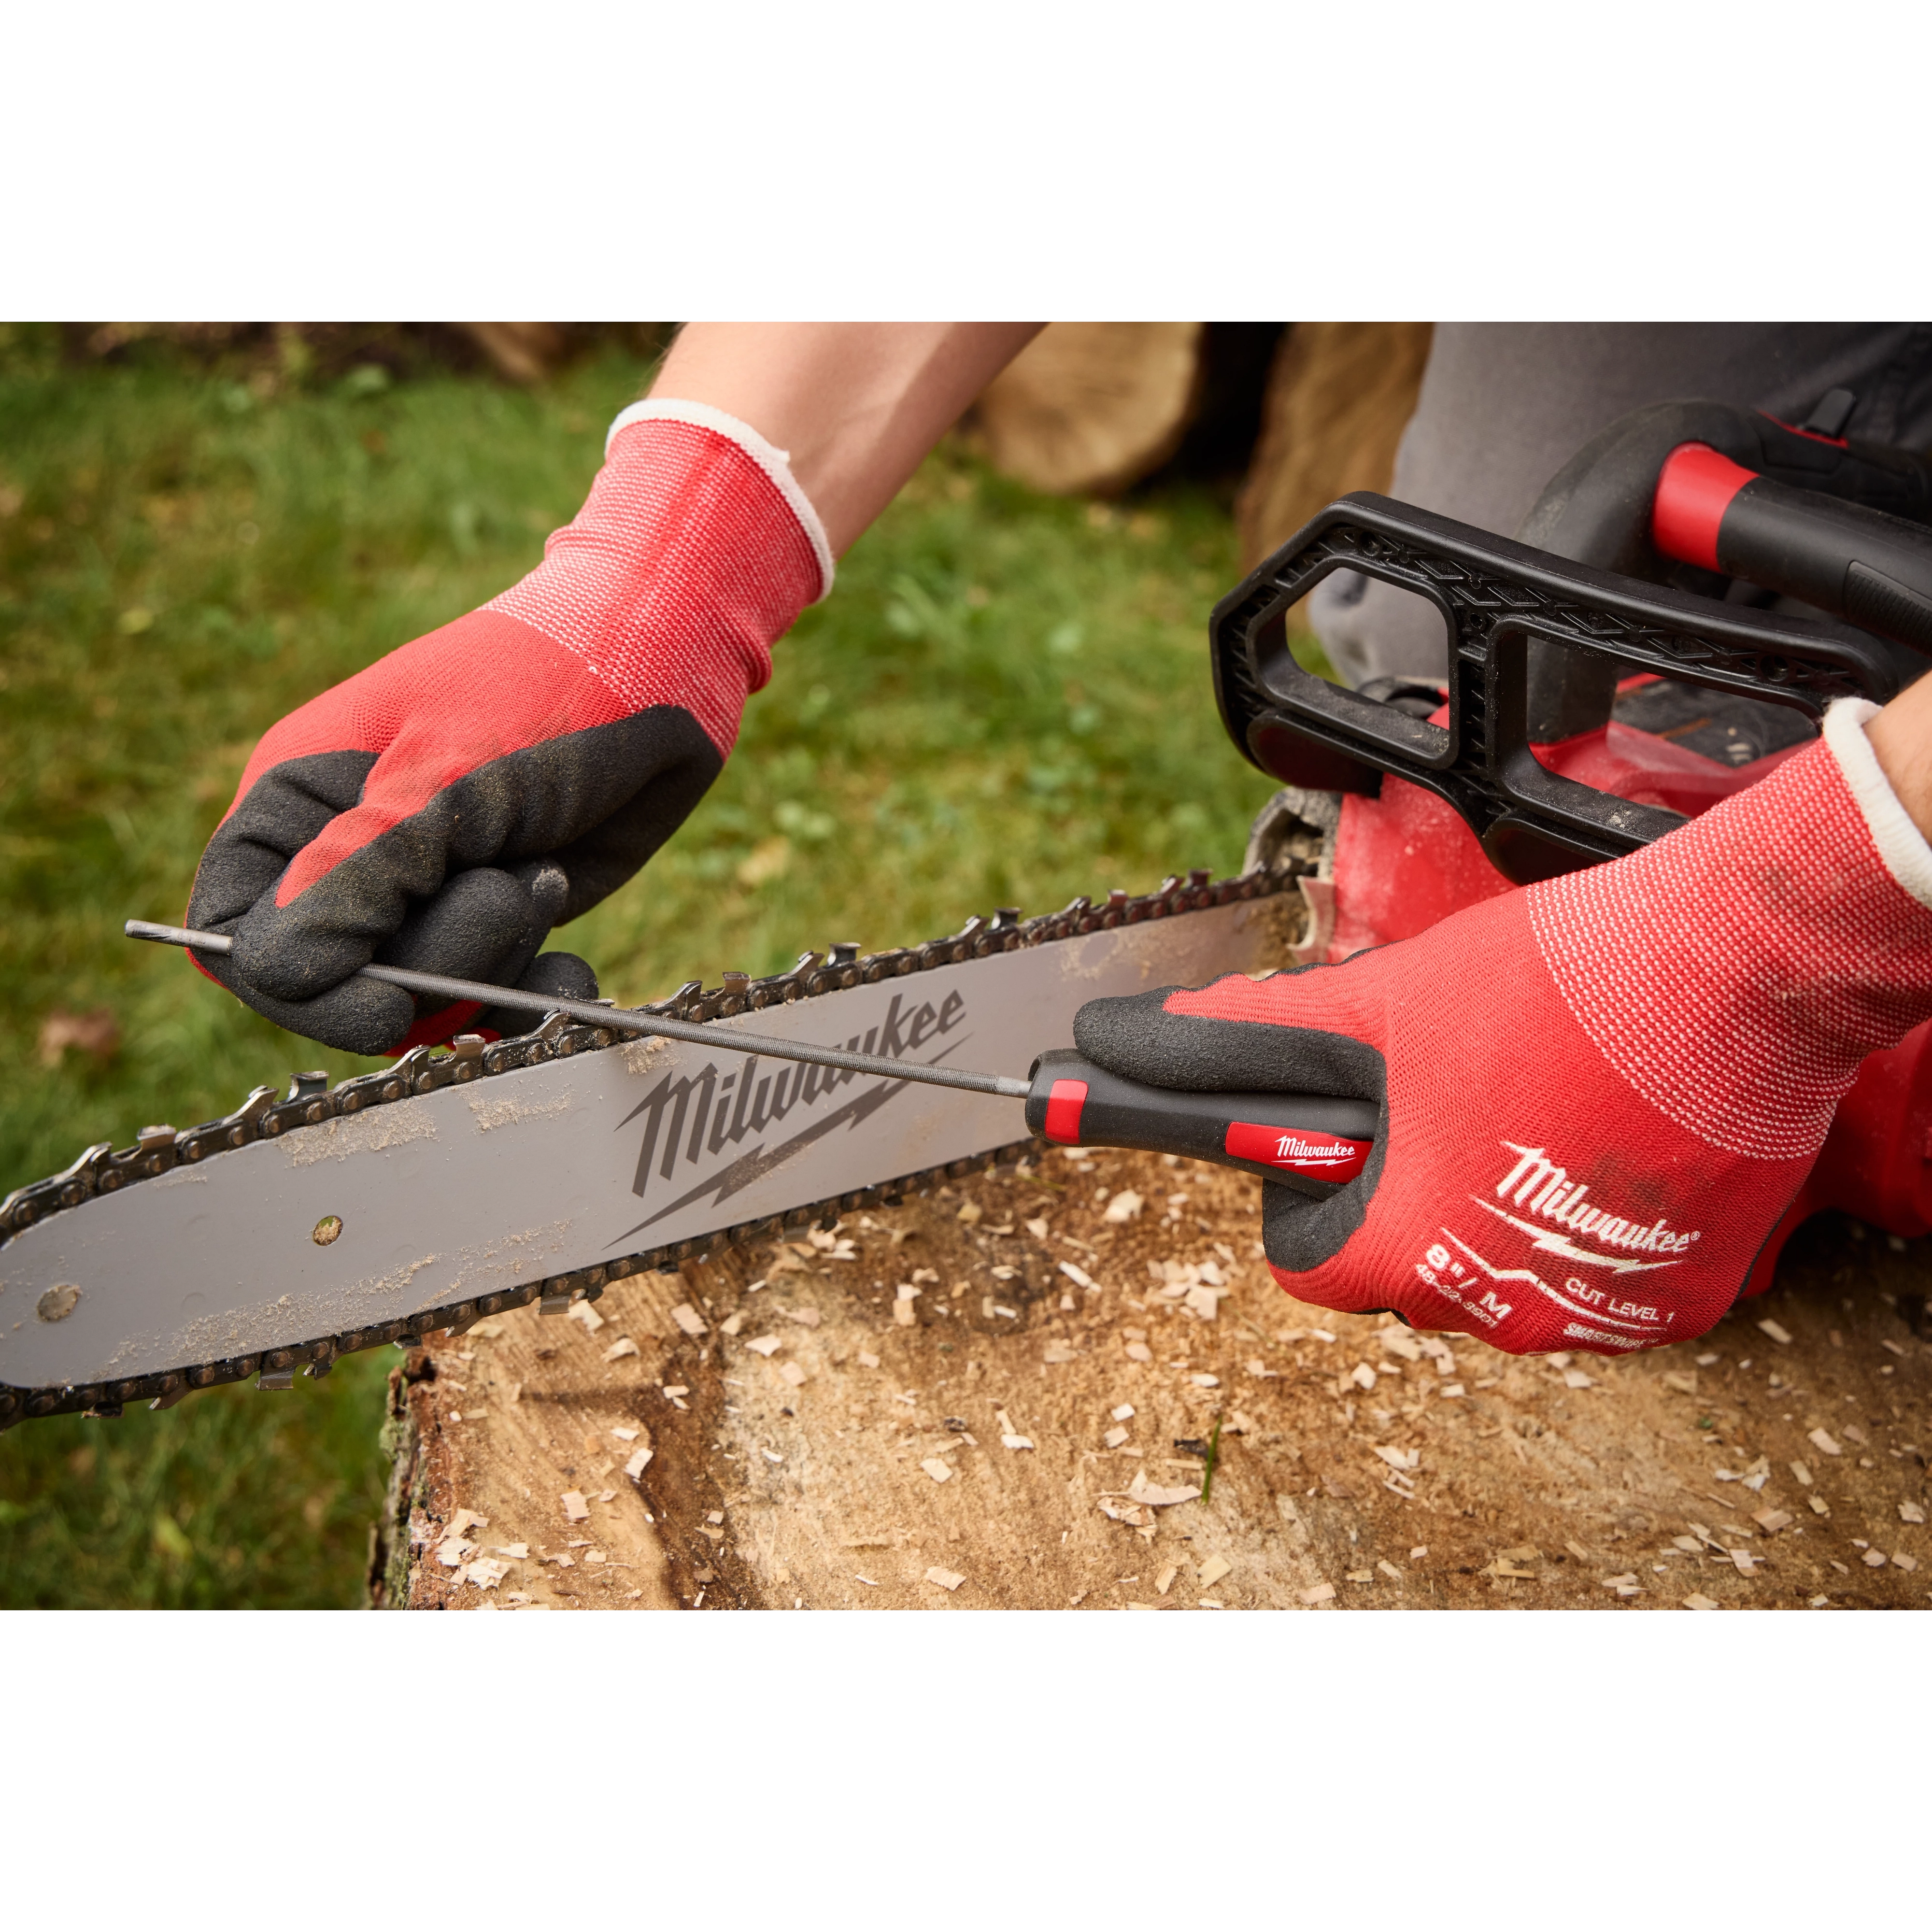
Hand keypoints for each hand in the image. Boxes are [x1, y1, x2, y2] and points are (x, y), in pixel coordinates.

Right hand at [187, 403, 831, 1053]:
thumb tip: (285, 967)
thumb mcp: (451, 773)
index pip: (242, 934)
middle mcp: (349, 855)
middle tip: (509, 895)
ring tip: (547, 877)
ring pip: (420, 995)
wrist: (662, 655)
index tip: (382, 1004)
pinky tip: (573, 968)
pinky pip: (488, 995)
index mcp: (299, 802)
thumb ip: (368, 868)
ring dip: (490, 968)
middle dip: (425, 966)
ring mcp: (426, 890)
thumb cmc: (546, 683)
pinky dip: (531, 993)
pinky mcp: (494, 912)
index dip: (297, 986)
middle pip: (338, 978)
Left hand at [1074, 701, 1931, 1354]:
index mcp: (1413, 1250)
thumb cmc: (1558, 983)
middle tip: (1449, 1103)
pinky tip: (1599, 1140)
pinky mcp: (1682, 1303)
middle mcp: (1501, 1310)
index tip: (1338, 1141)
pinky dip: (1584, 1226)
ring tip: (1529, 1108)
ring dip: (1497, 1207)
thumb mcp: (1383, 1001)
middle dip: (1408, 1194)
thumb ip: (1255, 1037)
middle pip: (1406, 1270)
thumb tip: (1144, 1027)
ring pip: (1501, 1278)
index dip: (1307, 1193)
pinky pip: (1594, 1281)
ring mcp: (1597, 1317)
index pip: (1307, 1265)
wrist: (1735, 968)